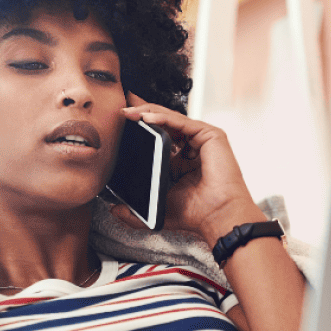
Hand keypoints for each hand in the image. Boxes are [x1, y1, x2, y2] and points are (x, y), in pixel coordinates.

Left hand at [119, 95, 259, 243]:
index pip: (160, 138)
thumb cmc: (196, 214)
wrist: (217, 216)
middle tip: (122, 113)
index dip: (142, 131)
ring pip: (172, 119)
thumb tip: (114, 210)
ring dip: (148, 113)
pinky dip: (162, 117)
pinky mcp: (211, 135)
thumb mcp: (157, 210)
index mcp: (182, 161)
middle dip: (142, 116)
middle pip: (165, 124)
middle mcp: (194, 147)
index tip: (120, 129)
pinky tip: (146, 119)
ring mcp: (203, 140)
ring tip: (129, 114)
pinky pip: (182, 122)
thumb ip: (135, 212)